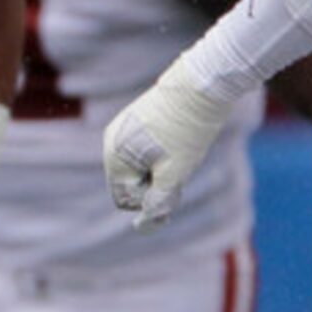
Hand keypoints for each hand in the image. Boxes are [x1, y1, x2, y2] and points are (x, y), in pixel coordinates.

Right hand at [103, 63, 236, 230]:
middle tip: (179, 167)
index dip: (150, 198)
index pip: (124, 200)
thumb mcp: (176, 173)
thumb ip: (158, 202)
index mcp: (114, 157)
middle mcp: (110, 142)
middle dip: (153, 183)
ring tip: (179, 151)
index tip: (174, 181)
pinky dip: (156, 153)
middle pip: (128, 183)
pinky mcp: (132, 119)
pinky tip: (175, 139)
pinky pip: (139, 149)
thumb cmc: (188, 131)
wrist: (201, 84)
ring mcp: (119, 128)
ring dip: (156, 168)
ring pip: (135, 166)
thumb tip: (142, 227)